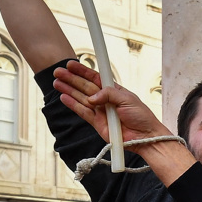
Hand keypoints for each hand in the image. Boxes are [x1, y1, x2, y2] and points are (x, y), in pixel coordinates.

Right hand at [53, 63, 171, 142]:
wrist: (145, 137)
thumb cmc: (141, 116)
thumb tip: (91, 98)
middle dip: (71, 79)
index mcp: (114, 90)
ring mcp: (100, 111)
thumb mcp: (127, 99)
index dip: (83, 71)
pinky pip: (82, 112)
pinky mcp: (97, 123)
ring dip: (68, 90)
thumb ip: (108, 94)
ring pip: (81, 98)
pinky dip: (73, 105)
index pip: (95, 77)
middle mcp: (105, 99)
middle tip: (58, 71)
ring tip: (56, 83)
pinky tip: (64, 97)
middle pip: (84, 86)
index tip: (71, 64)